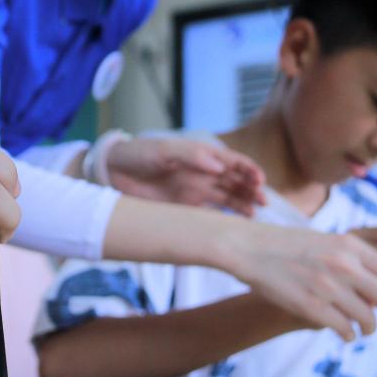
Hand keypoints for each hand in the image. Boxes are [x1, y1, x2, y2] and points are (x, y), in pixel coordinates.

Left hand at [106, 137, 265, 216]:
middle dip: (252, 189)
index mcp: (201, 155)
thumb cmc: (139, 155)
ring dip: (244, 204)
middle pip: (236, 181)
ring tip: (255, 213)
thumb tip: (219, 165)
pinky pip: (213, 212)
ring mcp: (197, 191)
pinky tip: (238, 224)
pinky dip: (227, 217)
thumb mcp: (163, 151)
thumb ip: (190, 156)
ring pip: (229, 197)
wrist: (113, 173)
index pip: (233, 162)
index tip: (259, 181)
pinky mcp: (187, 207)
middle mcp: (204, 173)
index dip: (249, 170)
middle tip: (263, 201)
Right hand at [228, 223, 376, 341]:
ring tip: (363, 328)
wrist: (249, 248)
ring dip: (370, 328)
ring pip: (368, 319)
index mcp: (350, 246)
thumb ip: (356, 260)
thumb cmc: (287, 246)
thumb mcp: (328, 241)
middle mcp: (343, 265)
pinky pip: (344, 330)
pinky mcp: (310, 307)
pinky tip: (343, 331)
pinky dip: (349, 334)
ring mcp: (327, 287)